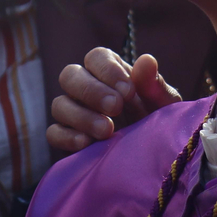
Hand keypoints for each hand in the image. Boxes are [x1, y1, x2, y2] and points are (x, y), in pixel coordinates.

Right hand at [47, 48, 180, 152]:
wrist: (151, 159)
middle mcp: (86, 88)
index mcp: (109, 72)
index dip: (108, 70)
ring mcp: (73, 112)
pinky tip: (87, 144)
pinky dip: (67, 137)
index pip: (96, 57)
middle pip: (70, 76)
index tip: (129, 91)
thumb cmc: (157, 124)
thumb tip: (147, 60)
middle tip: (116, 107)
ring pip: (59, 104)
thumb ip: (154, 85)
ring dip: (81, 116)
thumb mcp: (163, 106)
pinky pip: (54, 133)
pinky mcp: (66, 138)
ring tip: (107, 131)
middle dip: (91, 90)